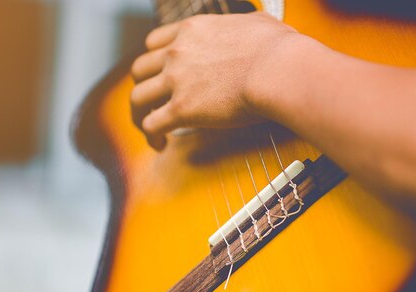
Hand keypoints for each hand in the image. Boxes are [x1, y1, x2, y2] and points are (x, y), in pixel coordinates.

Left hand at [130, 12, 298, 149]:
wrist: (277, 69)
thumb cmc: (276, 49)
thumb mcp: (256, 23)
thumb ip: (245, 25)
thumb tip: (254, 28)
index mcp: (192, 31)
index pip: (154, 42)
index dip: (154, 61)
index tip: (159, 74)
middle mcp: (177, 53)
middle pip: (139, 70)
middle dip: (143, 88)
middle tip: (153, 103)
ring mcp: (176, 80)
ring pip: (138, 98)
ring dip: (140, 115)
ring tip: (150, 130)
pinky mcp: (182, 109)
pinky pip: (151, 124)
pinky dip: (151, 136)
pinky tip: (160, 145)